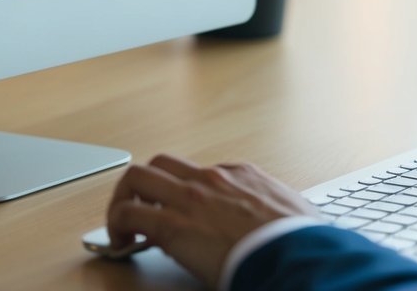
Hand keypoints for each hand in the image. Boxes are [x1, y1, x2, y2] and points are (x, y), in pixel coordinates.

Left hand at [106, 154, 317, 287]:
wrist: (295, 254)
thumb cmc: (301, 240)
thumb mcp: (297, 215)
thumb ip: (281, 213)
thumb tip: (293, 224)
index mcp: (243, 176)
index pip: (201, 173)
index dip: (187, 193)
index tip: (186, 214)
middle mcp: (212, 178)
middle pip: (163, 163)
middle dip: (146, 184)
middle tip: (142, 208)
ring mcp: (190, 197)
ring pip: (138, 176)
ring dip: (124, 196)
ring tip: (123, 223)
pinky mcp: (172, 224)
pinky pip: (128, 212)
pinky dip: (115, 224)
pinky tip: (120, 242)